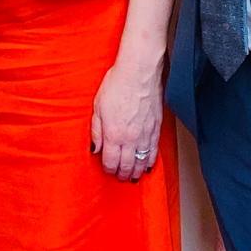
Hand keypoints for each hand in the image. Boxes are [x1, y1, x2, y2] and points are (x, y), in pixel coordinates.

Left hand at [91, 49, 165, 181]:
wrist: (139, 73)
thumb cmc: (117, 85)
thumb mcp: (97, 107)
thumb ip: (96, 130)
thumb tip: (95, 148)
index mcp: (113, 134)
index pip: (110, 161)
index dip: (108, 169)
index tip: (107, 170)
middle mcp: (130, 138)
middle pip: (127, 165)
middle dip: (122, 174)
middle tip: (120, 177)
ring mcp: (145, 135)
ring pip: (141, 161)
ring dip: (137, 172)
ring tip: (133, 176)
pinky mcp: (156, 128)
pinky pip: (154, 151)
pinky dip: (150, 161)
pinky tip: (148, 165)